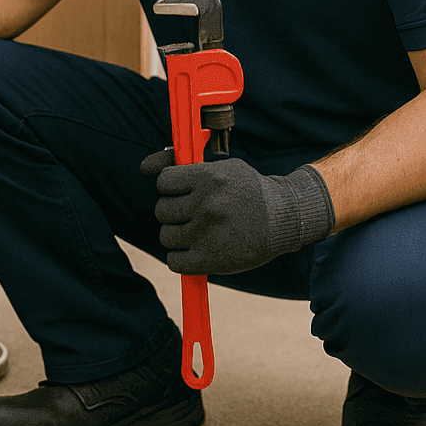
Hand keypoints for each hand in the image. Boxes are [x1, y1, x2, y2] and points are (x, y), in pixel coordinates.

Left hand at [140, 149, 334, 275]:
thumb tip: (143, 166)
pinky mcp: (210, 260)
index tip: (184, 192)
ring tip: (199, 231)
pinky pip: (174, 261)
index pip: (163, 182)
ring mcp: (207, 234)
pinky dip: (182, 258)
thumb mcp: (220, 168)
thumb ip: (180, 164)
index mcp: (208, 178)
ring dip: (178, 235)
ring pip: (166, 236)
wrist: (282, 220)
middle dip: (175, 212)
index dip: (171, 188)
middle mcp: (206, 205)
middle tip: (194, 213)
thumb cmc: (246, 190)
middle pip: (162, 210)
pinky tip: (198, 249)